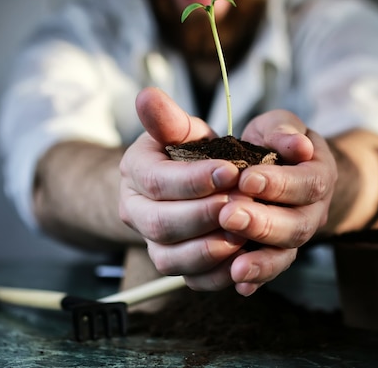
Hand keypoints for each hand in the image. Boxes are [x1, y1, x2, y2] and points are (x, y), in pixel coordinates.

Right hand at [119, 87, 243, 290]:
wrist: (187, 185)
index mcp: (134, 174)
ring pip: (171, 259)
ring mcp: (153, 243)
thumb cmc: (190, 154)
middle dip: (203, 216)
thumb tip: (147, 95)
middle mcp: (136, 212)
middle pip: (160, 225)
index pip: (157, 181)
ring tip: (243, 233)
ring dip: (210, 250)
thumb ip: (168, 118)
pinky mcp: (174, 266)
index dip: (193, 180)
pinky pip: (190, 280)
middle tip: (241, 205)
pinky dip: (218, 275)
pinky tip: (242, 260)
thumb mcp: (181, 131)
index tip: (230, 171)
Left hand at [218, 110, 337, 295]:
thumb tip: (299, 145)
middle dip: (262, 223)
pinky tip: (239, 284)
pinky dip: (257, 279)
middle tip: (229, 215)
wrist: (282, 168)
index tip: (246, 179)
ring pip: (286, 253)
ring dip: (260, 260)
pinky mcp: (277, 253)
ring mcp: (295, 236)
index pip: (306, 184)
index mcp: (317, 176)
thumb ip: (284, 131)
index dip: (278, 184)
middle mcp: (312, 211)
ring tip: (235, 264)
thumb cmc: (276, 142)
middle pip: (297, 226)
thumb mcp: (279, 126)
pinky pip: (271, 271)